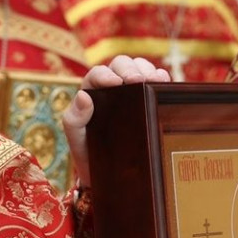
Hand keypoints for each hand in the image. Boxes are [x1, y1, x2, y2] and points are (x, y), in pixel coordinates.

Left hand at [61, 55, 170, 191]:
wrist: (107, 172)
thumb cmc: (88, 152)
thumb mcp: (76, 137)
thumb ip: (74, 118)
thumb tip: (83, 96)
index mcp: (92, 90)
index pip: (98, 73)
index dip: (107, 74)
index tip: (116, 82)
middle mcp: (112, 86)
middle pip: (121, 64)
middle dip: (131, 69)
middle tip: (139, 80)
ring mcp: (132, 91)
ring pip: (140, 67)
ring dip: (148, 70)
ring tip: (154, 80)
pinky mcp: (148, 98)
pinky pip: (156, 82)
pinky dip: (161, 78)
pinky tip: (163, 83)